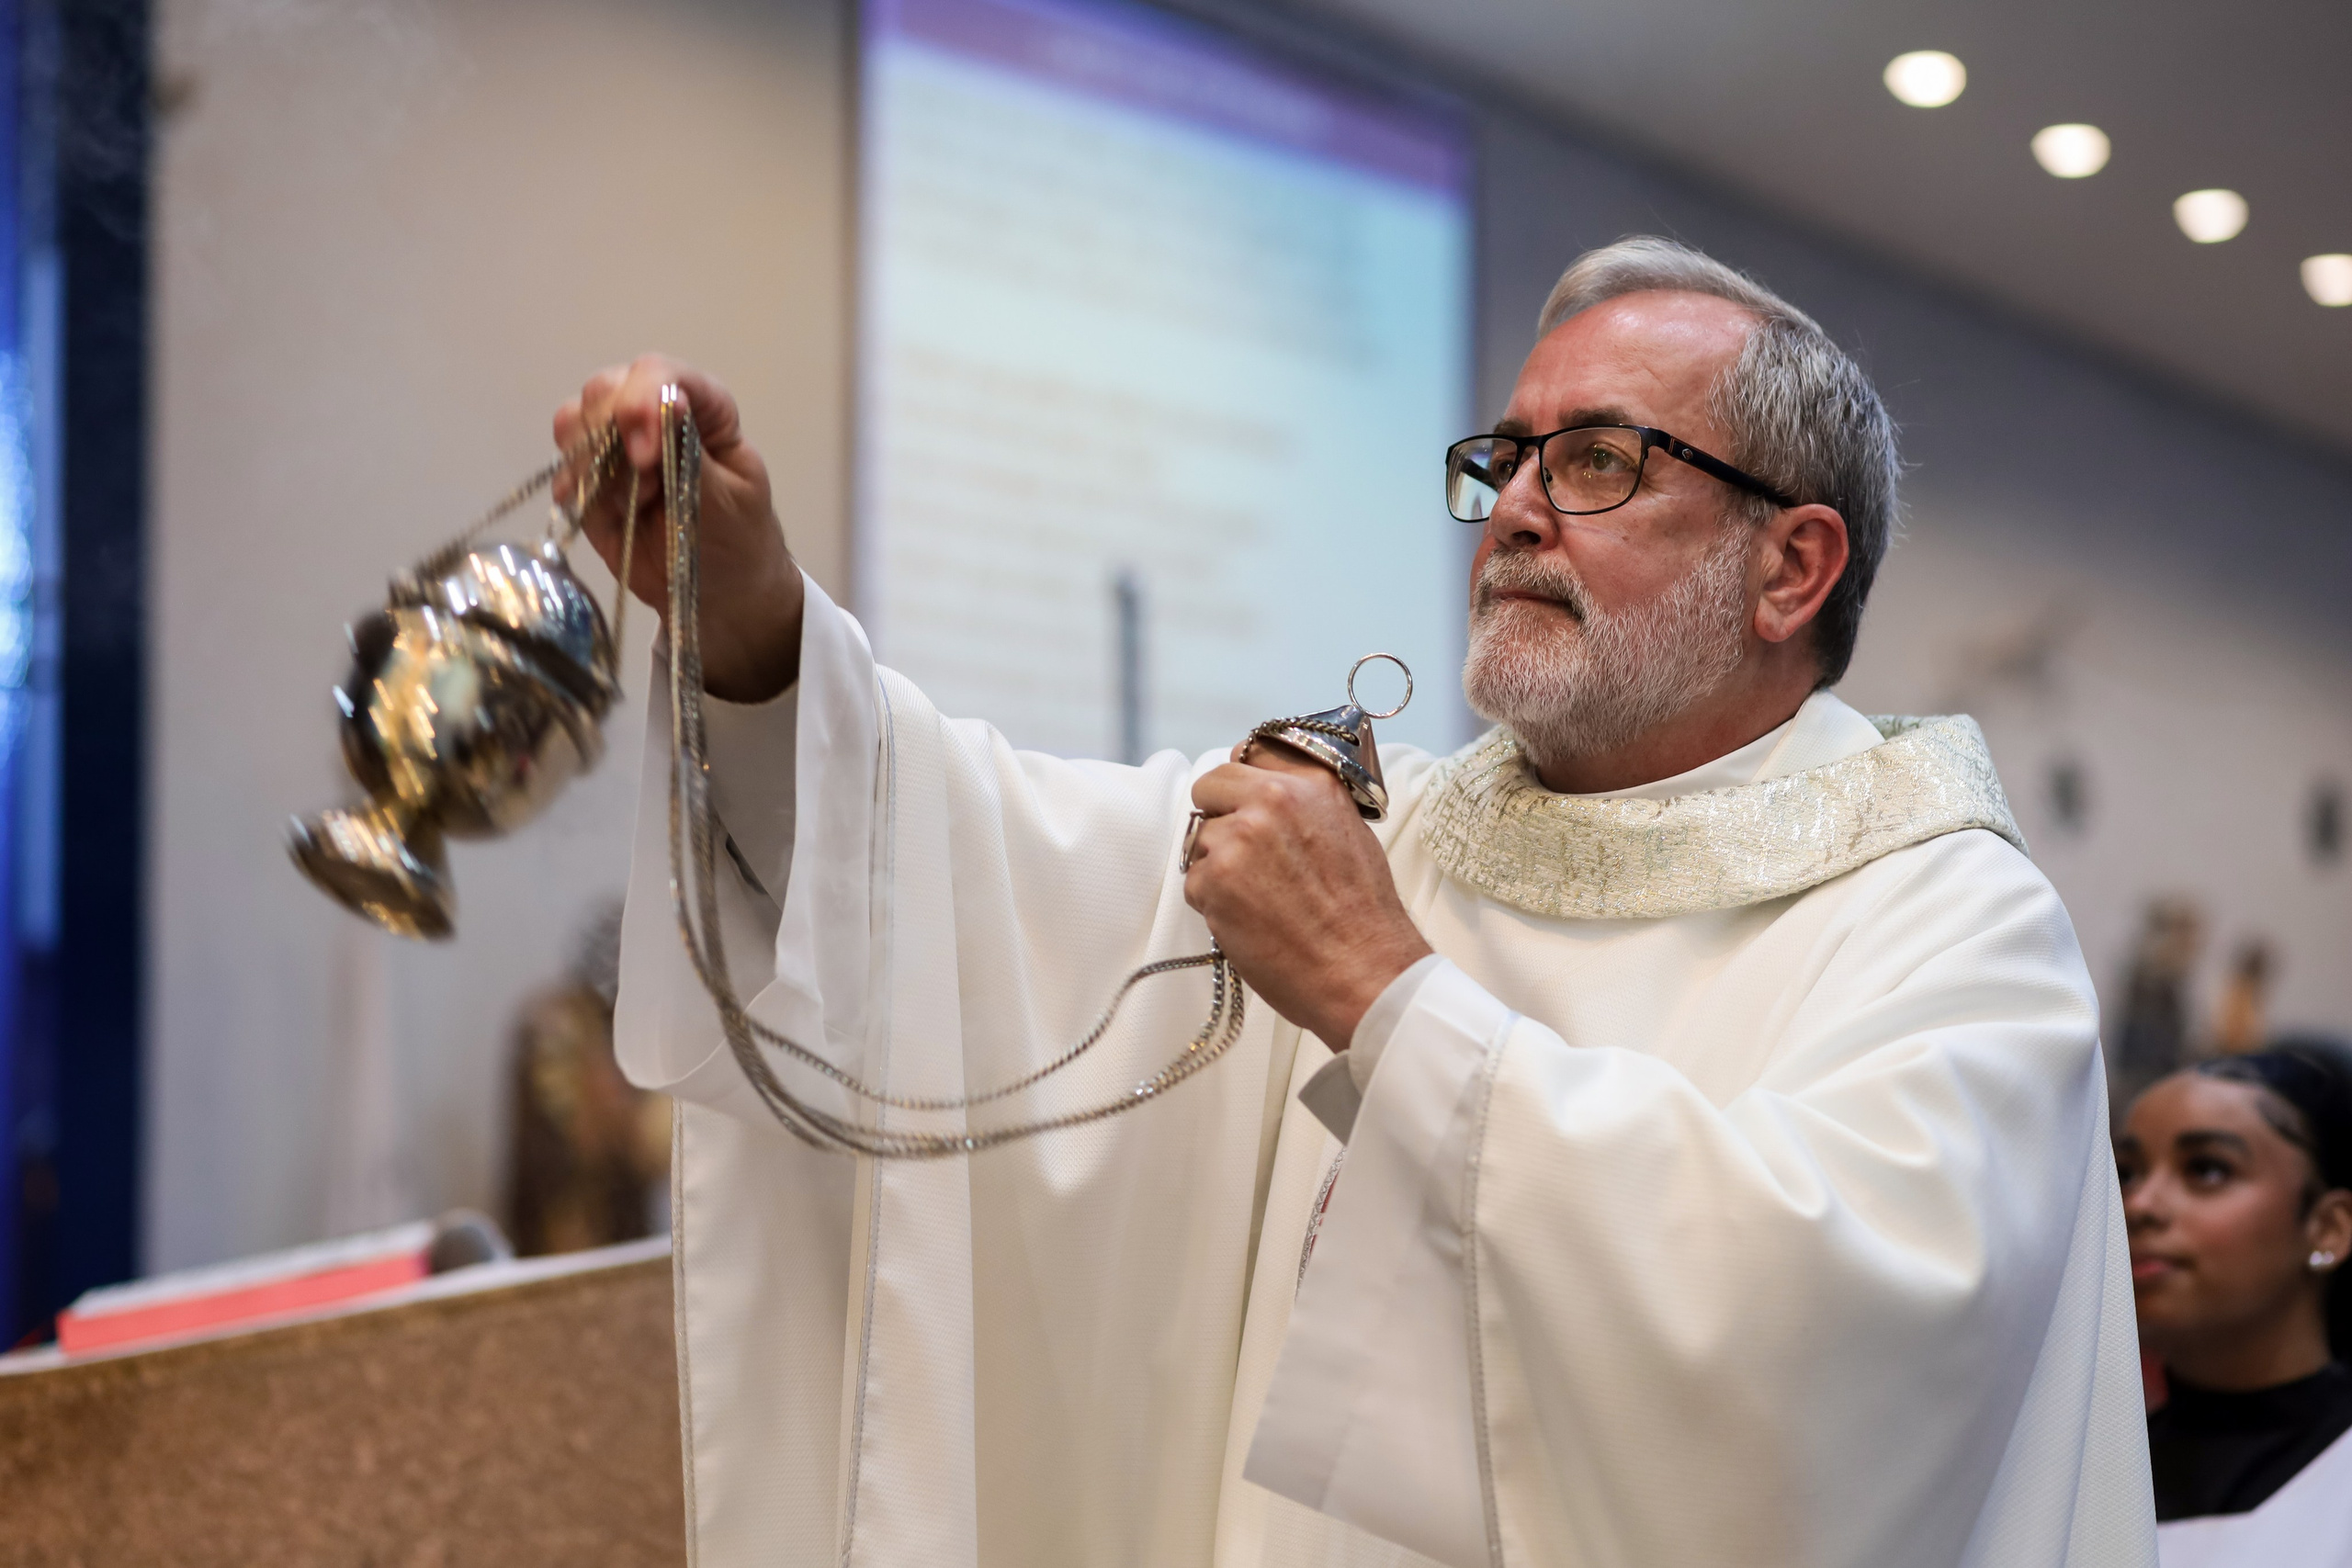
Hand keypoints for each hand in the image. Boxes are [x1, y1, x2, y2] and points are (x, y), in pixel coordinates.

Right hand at [556, 355, 804, 702]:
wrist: (720, 595)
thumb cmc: (738, 543)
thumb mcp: (728, 502)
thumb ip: (692, 454)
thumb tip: (669, 401)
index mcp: (703, 410)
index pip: (661, 374)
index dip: (642, 402)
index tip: (645, 455)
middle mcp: (655, 416)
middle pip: (606, 389)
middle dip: (611, 436)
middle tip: (643, 490)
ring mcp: (618, 446)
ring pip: (574, 421)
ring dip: (593, 463)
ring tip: (633, 504)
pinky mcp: (592, 482)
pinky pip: (564, 467)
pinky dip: (575, 489)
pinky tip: (606, 515)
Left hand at [1184, 743, 1431, 1050]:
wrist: (1363, 971)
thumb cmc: (1363, 915)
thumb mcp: (1350, 833)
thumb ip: (1305, 804)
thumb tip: (1266, 794)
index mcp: (1309, 784)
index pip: (1248, 755)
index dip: (1242, 784)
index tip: (1244, 802)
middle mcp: (1271, 800)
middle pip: (1209, 786)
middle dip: (1218, 816)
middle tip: (1243, 855)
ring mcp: (1238, 838)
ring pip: (1200, 840)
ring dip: (1218, 867)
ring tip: (1260, 899)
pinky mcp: (1213, 880)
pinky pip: (1194, 882)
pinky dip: (1213, 904)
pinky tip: (1252, 921)